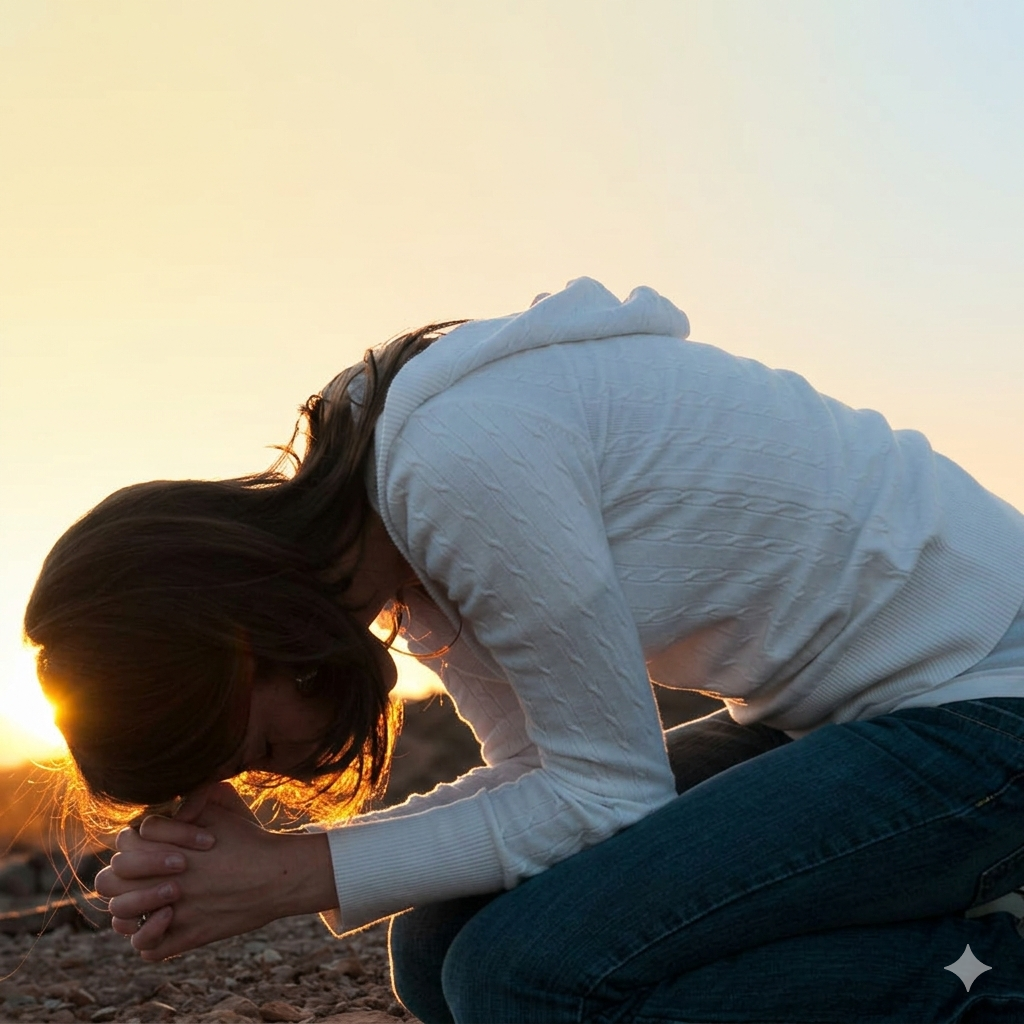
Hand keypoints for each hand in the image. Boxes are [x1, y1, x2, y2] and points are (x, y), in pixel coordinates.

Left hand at [95, 783, 336, 959]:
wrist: (279, 875)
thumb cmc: (249, 840)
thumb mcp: (219, 811)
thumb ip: (187, 803)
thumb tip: (166, 807)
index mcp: (168, 848)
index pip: (125, 842)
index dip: (136, 839)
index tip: (154, 842)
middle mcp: (164, 880)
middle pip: (111, 879)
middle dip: (121, 874)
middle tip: (141, 872)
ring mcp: (175, 911)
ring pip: (121, 917)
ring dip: (126, 908)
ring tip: (145, 900)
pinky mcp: (189, 936)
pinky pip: (147, 950)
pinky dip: (147, 941)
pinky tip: (161, 926)